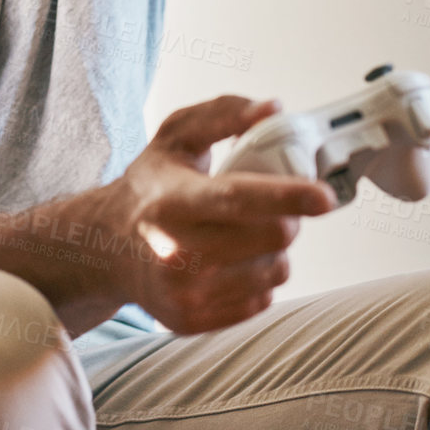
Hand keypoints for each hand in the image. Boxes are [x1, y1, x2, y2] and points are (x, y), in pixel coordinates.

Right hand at [116, 96, 334, 334]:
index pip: (237, 199)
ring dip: (274, 248)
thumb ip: (223, 114)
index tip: (324, 196)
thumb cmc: (150, 187)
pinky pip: (262, 299)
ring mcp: (185, 293)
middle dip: (286, 216)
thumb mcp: (176, 137)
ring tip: (242, 233)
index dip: (287, 196)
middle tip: (268, 206)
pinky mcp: (194, 320)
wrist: (106, 248)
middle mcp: (175, 253)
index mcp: (172, 202)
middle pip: (273, 237)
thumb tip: (274, 109)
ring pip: (275, 270)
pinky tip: (230, 260)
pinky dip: (259, 276)